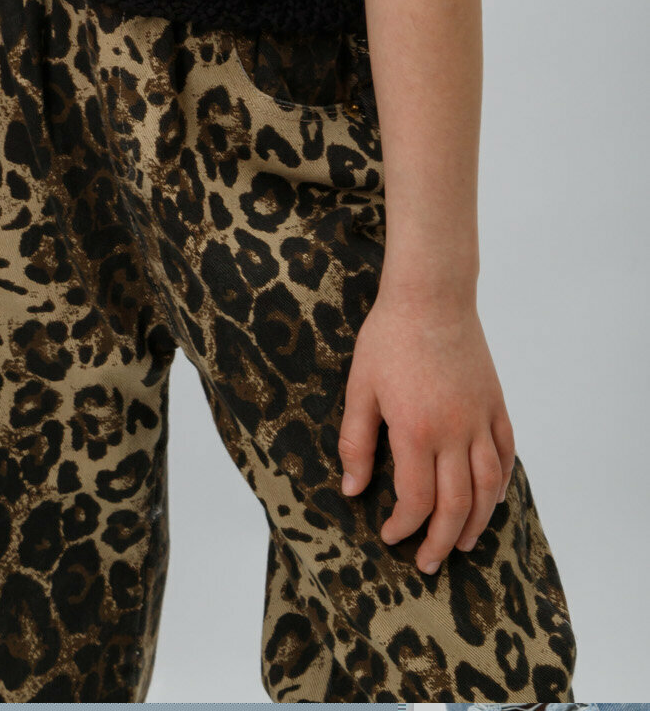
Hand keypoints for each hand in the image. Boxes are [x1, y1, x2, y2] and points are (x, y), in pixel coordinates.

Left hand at [339, 287, 514, 574]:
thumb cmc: (388, 337)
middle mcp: (455, 433)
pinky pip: (506, 455)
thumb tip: (353, 489)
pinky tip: (489, 499)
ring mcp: (481, 420)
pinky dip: (500, 485)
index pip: (416, 499)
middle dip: (441, 540)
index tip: (390, 536)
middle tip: (429, 563)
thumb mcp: (360, 388)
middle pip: (456, 504)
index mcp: (416, 430)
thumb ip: (356, 442)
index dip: (404, 526)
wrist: (431, 296)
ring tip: (461, 543)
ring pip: (488, 488)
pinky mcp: (496, 405)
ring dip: (476, 522)